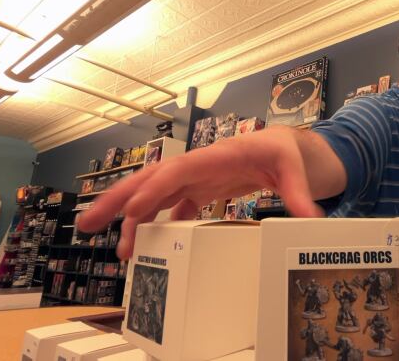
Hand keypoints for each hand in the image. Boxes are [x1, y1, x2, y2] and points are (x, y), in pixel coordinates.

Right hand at [77, 127, 327, 258]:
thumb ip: (298, 193)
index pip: (179, 170)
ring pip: (155, 195)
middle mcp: (200, 166)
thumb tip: (309, 218)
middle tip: (89, 224)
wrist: (287, 149)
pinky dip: (157, 223)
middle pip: (152, 180)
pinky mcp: (202, 189)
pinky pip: (172, 206)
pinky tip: (147, 244)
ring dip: (131, 218)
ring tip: (116, 249)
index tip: (131, 210)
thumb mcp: (296, 169)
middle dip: (118, 200)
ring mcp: (198, 178)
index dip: (154, 189)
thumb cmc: (286, 151)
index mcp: (218, 156)